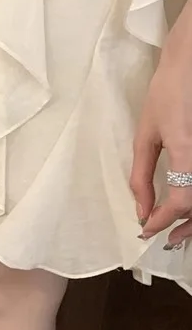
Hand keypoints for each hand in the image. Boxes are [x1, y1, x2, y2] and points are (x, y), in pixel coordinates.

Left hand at [131, 16, 191, 247]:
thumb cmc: (169, 91)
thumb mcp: (147, 134)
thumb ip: (142, 175)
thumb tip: (141, 210)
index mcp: (188, 150)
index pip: (181, 202)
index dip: (163, 221)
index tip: (146, 229)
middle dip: (186, 228)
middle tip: (166, 238)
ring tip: (180, 230)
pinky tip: (191, 206)